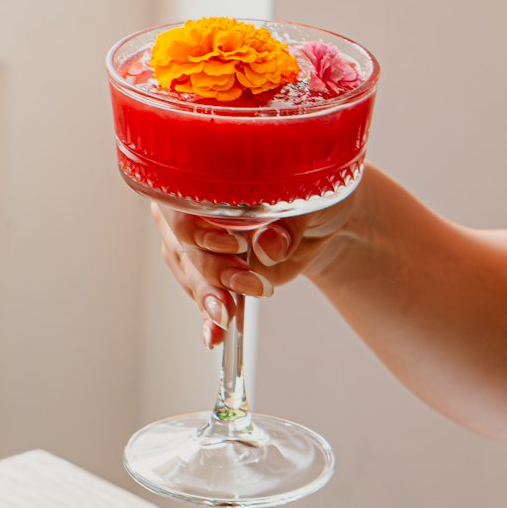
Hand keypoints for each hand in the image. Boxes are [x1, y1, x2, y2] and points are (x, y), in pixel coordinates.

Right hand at [152, 194, 357, 346]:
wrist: (322, 216)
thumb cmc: (312, 190)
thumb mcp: (312, 196)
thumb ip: (288, 221)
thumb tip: (269, 245)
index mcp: (207, 171)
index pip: (184, 203)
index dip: (201, 228)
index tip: (236, 245)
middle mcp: (191, 204)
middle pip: (184, 244)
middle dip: (213, 273)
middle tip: (247, 288)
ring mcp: (195, 240)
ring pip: (190, 272)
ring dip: (211, 296)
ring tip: (230, 316)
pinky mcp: (210, 271)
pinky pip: (202, 294)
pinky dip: (209, 318)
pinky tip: (213, 336)